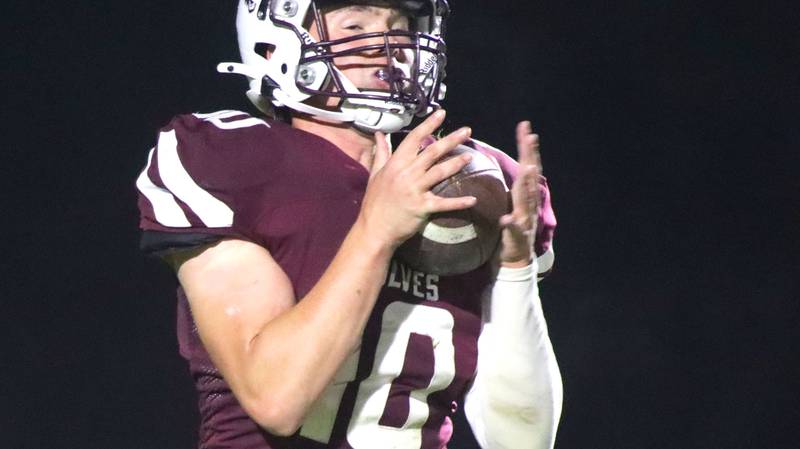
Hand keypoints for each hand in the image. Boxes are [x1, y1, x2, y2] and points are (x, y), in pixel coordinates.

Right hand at [357, 110, 477, 248]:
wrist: (374, 229)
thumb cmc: (374, 202)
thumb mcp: (375, 174)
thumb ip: (381, 153)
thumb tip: (379, 134)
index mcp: (395, 164)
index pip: (413, 139)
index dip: (428, 125)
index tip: (441, 113)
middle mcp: (406, 174)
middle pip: (431, 152)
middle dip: (451, 140)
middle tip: (467, 131)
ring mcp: (414, 190)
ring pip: (439, 172)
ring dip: (456, 164)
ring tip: (470, 156)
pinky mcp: (421, 207)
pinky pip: (443, 203)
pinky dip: (458, 202)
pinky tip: (473, 200)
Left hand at [498, 121, 541, 266]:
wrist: (515, 260)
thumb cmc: (507, 230)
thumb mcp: (507, 204)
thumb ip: (506, 186)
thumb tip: (493, 164)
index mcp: (523, 195)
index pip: (527, 165)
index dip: (526, 147)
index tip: (525, 127)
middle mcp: (528, 204)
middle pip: (531, 176)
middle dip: (531, 156)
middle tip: (531, 137)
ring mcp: (525, 220)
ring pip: (527, 199)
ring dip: (527, 184)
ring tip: (527, 168)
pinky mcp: (517, 237)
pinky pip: (514, 230)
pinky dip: (511, 224)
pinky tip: (507, 219)